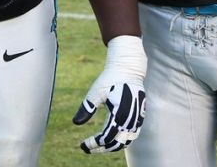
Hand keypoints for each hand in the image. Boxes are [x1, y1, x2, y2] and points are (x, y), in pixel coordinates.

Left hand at [72, 35, 146, 153]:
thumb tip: (75, 123)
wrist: (128, 68)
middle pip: (116, 143)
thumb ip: (87, 108)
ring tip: (98, 146)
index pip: (106, 137)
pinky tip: (111, 139)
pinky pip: (132, 134)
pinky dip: (122, 140)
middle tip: (88, 148)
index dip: (94, 144)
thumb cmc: (110, 78)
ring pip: (125, 141)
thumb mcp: (95, 91)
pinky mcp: (140, 116)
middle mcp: (130, 118)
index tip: (83, 145)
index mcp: (119, 113)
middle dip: (101, 149)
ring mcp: (137, 118)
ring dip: (112, 147)